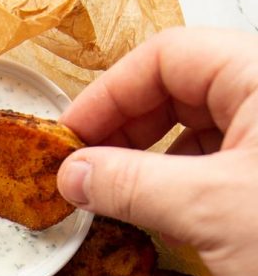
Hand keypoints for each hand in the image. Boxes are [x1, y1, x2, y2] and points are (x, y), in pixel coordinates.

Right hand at [57, 26, 257, 275]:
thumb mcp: (209, 208)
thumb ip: (131, 183)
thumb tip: (73, 174)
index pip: (167, 57)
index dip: (108, 94)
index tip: (66, 138)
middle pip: (175, 91)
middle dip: (121, 131)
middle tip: (79, 173)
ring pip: (190, 134)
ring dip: (140, 164)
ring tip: (104, 200)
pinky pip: (206, 171)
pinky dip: (167, 191)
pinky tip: (144, 219)